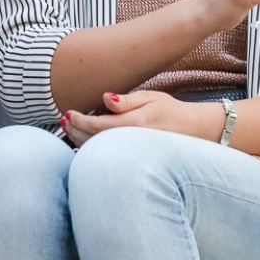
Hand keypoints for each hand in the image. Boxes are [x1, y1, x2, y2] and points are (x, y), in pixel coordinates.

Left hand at [62, 90, 218, 145]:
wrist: (196, 131)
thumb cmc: (171, 111)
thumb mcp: (150, 98)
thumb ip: (125, 100)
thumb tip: (103, 99)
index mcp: (136, 124)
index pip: (98, 125)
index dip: (79, 121)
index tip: (68, 114)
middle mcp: (133, 142)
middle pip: (94, 140)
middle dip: (75, 131)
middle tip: (63, 121)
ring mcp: (134, 155)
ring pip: (100, 151)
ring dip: (80, 141)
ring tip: (69, 130)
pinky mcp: (134, 161)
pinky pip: (108, 157)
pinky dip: (93, 150)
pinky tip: (83, 143)